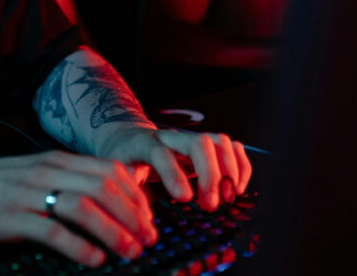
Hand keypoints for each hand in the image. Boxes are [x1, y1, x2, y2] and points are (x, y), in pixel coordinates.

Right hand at [0, 151, 158, 266]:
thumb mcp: (33, 173)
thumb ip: (66, 179)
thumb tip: (107, 197)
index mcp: (54, 160)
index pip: (109, 170)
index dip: (136, 196)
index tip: (149, 219)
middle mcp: (45, 172)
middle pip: (104, 186)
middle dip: (133, 215)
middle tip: (147, 240)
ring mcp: (27, 194)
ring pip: (84, 207)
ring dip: (114, 232)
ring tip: (128, 252)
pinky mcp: (10, 218)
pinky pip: (53, 231)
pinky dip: (79, 246)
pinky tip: (94, 259)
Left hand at [96, 126, 252, 211]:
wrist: (127, 136)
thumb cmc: (123, 158)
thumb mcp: (116, 173)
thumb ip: (127, 193)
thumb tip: (143, 220)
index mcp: (144, 144)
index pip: (161, 153)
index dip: (174, 175)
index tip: (185, 199)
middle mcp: (171, 138)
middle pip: (199, 142)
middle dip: (211, 175)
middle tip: (211, 205)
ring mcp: (190, 139)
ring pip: (219, 141)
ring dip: (230, 170)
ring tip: (228, 197)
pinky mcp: (205, 145)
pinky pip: (231, 147)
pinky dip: (240, 166)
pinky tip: (237, 188)